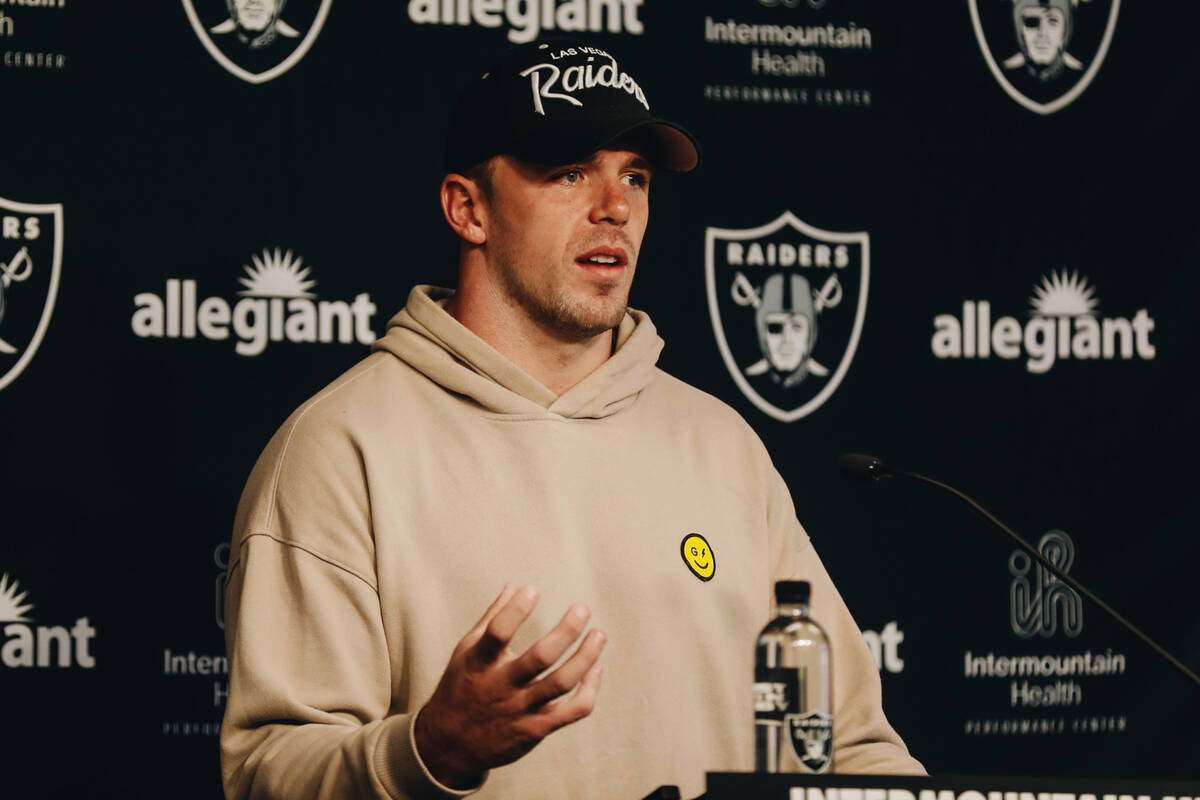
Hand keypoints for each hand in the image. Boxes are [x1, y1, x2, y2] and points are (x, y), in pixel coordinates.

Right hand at [413, 584, 605, 788]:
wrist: (450, 745)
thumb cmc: (461, 687)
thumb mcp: (467, 651)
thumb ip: (492, 618)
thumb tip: (515, 585)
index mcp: (480, 663)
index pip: (498, 633)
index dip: (516, 610)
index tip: (533, 590)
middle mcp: (501, 686)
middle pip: (541, 657)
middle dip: (566, 631)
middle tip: (582, 609)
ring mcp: (520, 710)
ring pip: (562, 682)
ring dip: (586, 657)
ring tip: (599, 634)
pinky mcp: (536, 729)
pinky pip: (573, 710)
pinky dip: (590, 688)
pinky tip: (596, 668)